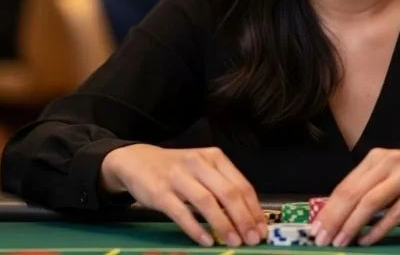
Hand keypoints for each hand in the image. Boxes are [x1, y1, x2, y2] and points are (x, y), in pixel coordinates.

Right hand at [100, 145, 266, 246]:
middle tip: (252, 238)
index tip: (261, 228)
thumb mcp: (203, 167)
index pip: (241, 185)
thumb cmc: (177, 168)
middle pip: (228, 193)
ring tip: (233, 242)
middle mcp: (198, 163)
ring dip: (223, 225)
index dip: (254, 209)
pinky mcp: (160, 192)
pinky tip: (206, 240)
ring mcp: (178, 177)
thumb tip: (248, 215)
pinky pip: (182, 212)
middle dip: (243, 219)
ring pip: (207, 202)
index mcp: (214, 157)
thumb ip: (223, 185)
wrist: (138, 161)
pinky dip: (196, 228)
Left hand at [312, 148, 399, 246]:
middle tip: (321, 239)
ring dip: (352, 225)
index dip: (328, 209)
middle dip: (334, 219)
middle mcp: (389, 162)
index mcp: (377, 158)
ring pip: (370, 202)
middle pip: (353, 193)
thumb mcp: (394, 173)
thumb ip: (371, 186)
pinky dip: (379, 229)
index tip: (315, 228)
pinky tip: (368, 240)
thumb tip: (342, 212)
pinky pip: (395, 213)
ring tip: (340, 242)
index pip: (345, 185)